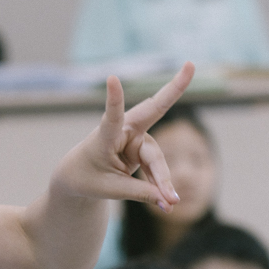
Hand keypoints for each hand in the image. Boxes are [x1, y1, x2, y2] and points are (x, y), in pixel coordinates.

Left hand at [51, 64, 194, 210]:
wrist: (78, 177)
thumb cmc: (86, 178)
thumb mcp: (108, 190)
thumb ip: (138, 192)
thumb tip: (169, 201)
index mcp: (104, 136)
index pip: (111, 116)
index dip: (114, 99)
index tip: (112, 78)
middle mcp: (124, 131)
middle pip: (153, 110)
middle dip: (174, 88)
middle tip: (190, 65)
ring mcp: (137, 138)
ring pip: (157, 158)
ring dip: (162, 180)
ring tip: (170, 202)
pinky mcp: (144, 148)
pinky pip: (157, 168)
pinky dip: (160, 185)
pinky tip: (167, 202)